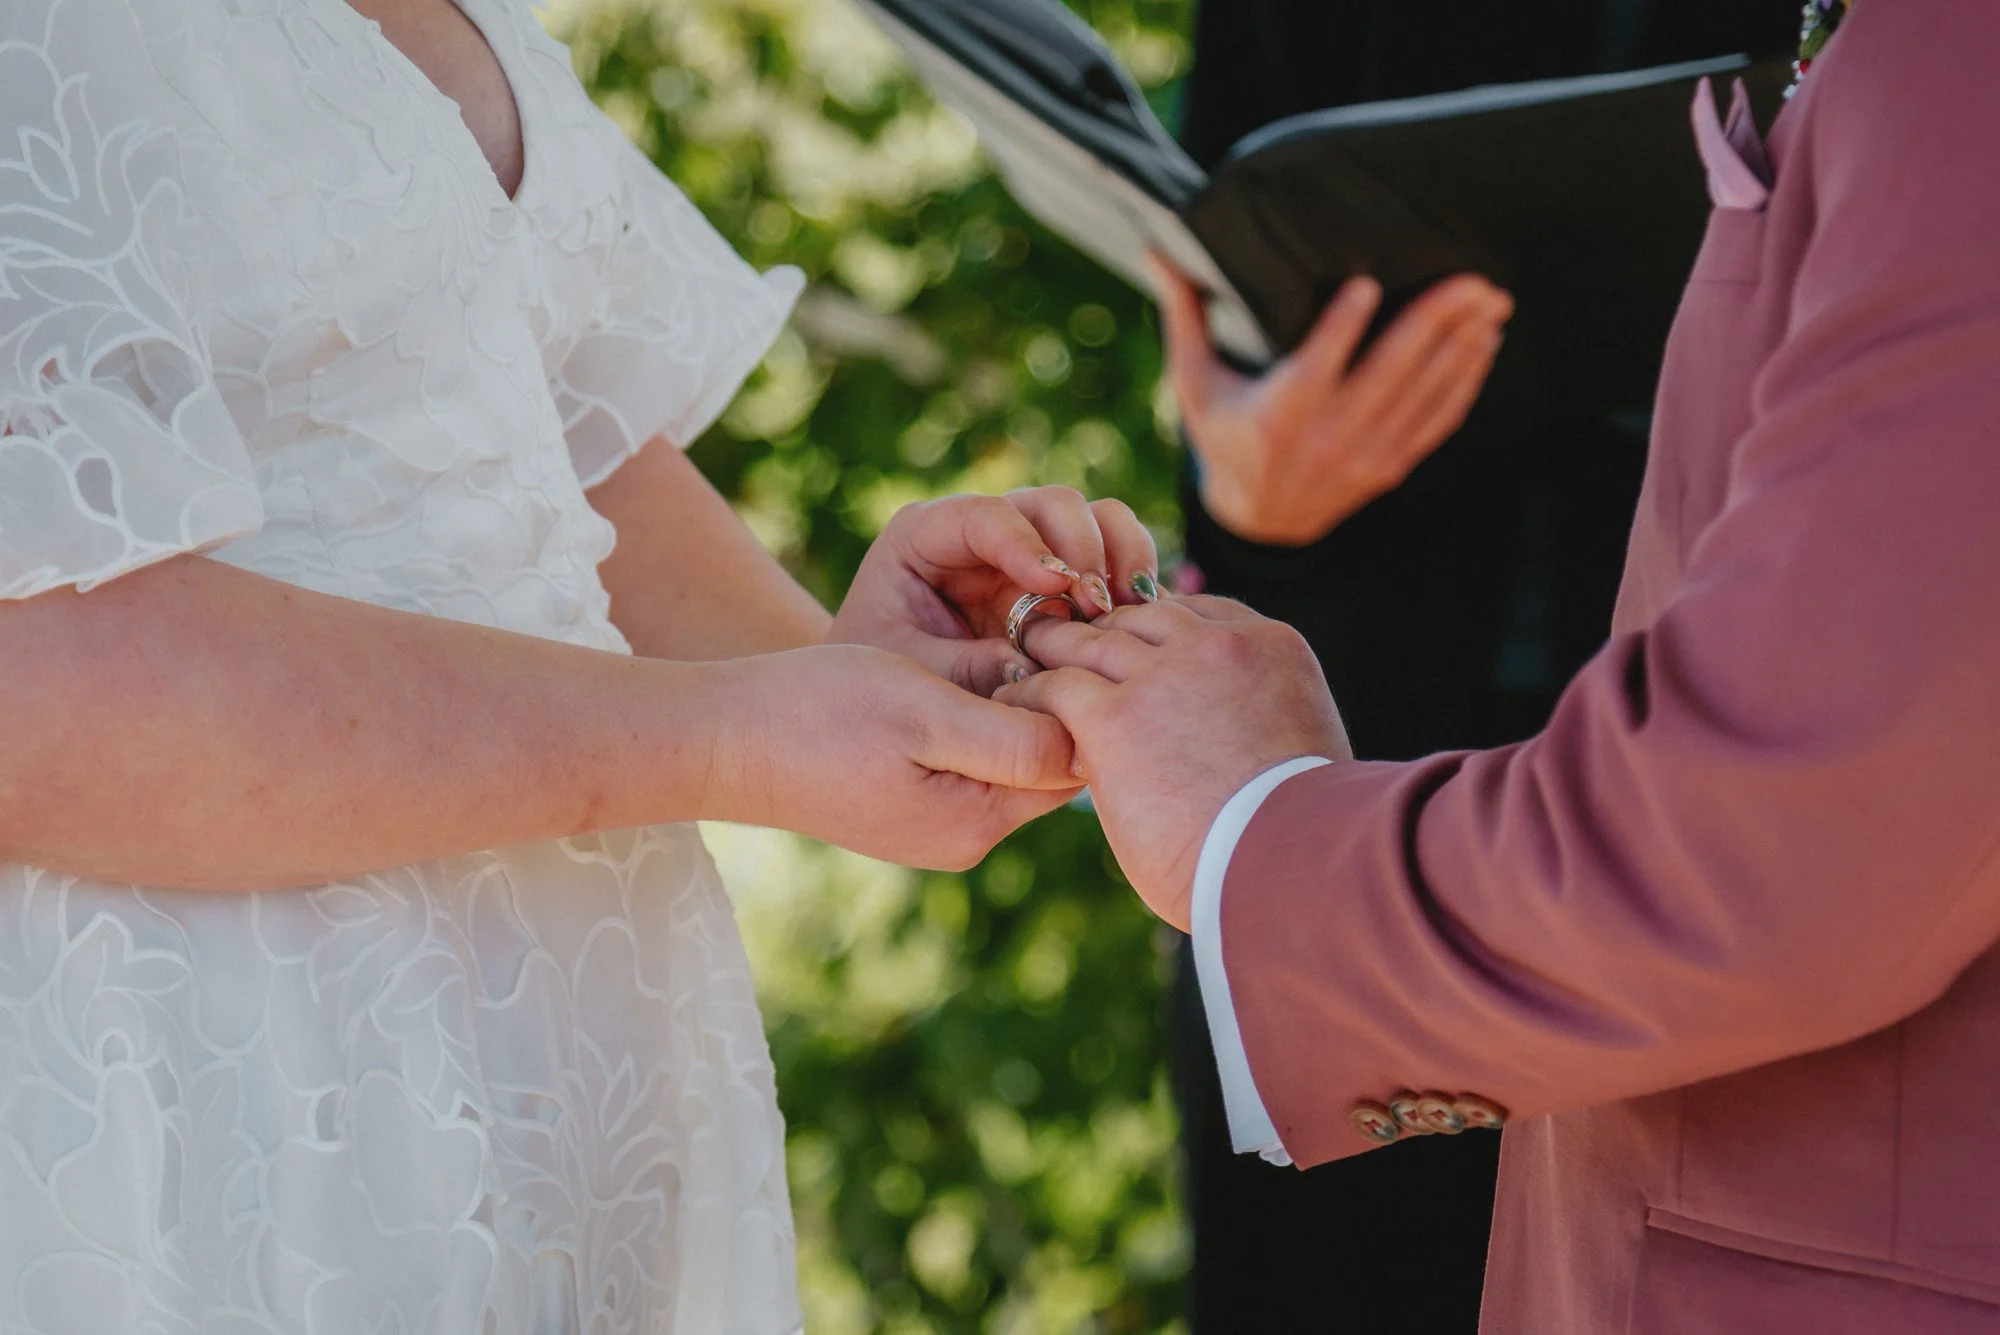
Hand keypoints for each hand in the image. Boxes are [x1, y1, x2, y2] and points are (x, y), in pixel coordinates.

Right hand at [717, 644, 1082, 869]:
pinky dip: (989, 712)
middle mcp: (968, 836)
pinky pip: (980, 757)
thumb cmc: (818, 712)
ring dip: (1023, 699)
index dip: (1082, 695)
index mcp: (975, 822)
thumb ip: (1011, 737)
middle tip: (1049, 626)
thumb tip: (1088, 743)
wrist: (725, 737)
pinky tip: (970, 669)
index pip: (1074, 762)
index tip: (1071, 630)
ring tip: (1009, 640)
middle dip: (1058, 697)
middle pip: (1052, 764)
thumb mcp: (924, 712)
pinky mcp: (918, 803)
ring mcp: (942, 824)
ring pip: (1017, 756)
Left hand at [830, 487, 1160, 695]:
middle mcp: (987, 531)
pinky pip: (1115, 560)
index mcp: (927, 536)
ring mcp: (1032, 551)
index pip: (984, 515)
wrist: (888, 701)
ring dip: (1120, 560)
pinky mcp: (1066, 582)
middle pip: (1054, 505)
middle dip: (1083, 550)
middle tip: (1096, 608)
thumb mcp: (911, 679)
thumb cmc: (883, 684)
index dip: (1025, 542)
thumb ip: (966, 671)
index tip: (1056, 585)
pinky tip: (1137, 626)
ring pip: (1098, 520)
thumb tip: (1036, 667)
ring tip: (1124, 616)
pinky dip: (1132, 585)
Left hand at [995, 597, 1349, 927]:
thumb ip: (1258, 732)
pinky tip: (1012, 706)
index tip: (1137, 659)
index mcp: (1271, 647)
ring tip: (1026, 665)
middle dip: (1103, 634)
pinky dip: (1029, 692)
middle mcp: (1216, 646)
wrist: (1292, 866)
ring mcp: (1164, 675)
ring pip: (1091, 641)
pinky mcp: (1115, 716)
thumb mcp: (1298, 756)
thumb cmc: (1301, 842)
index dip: (1158, 635)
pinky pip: (1054, 685)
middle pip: (1140, 617)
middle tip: (1065, 650)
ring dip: (1055, 652)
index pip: (1198, 614)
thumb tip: (1227, 759)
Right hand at [1151, 255, 1512, 545]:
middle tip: (1471, 278)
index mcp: (1278, 413)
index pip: (1316, 363)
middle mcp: (1326, 436)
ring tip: (1490, 300)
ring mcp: (1364, 455)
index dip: (1344, 325)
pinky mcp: (1390, 466)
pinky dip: (1464, 381)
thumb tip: (1157, 251)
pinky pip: (1437, 421)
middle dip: (1437, 320)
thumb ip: (1184, 316)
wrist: (1258, 522)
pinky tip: (1483, 344)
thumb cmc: (1224, 438)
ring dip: (1462, 344)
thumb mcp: (1194, 384)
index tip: (1369, 283)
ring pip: (1424, 392)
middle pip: (1390, 371)